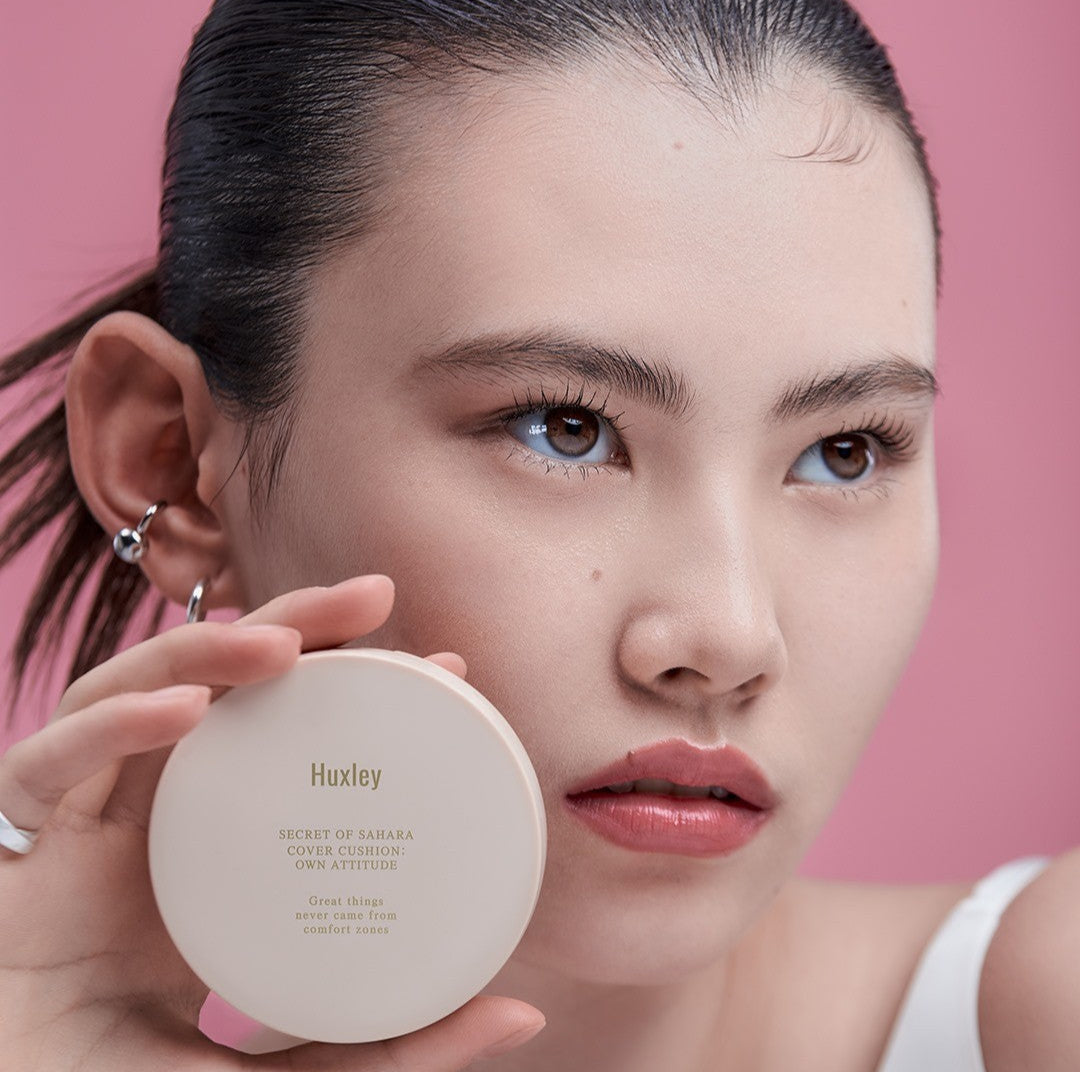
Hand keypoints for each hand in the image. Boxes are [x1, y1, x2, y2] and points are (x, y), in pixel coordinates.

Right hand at [0, 574, 545, 1069]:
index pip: (294, 736)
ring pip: (136, 691)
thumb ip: (386, 1044)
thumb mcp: (280, 1069)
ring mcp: (84, 815)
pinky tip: (182, 712)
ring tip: (284, 640)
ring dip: (205, 652)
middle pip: (220, 686)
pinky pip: (49, 761)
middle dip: (295, 624)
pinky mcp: (17, 841)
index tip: (449, 667)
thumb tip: (522, 1013)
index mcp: (219, 842)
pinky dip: (113, 725)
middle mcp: (155, 808)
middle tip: (375, 595)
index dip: (364, 689)